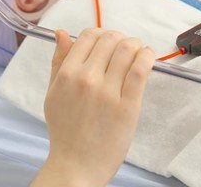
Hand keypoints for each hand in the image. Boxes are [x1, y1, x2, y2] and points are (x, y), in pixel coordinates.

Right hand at [32, 28, 154, 186]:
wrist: (77, 165)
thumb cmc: (65, 132)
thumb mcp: (53, 94)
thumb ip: (58, 62)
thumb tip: (62, 34)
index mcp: (67, 74)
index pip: (88, 36)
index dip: (100, 34)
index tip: (107, 42)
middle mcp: (86, 79)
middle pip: (110, 39)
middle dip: (120, 39)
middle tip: (124, 48)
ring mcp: (108, 92)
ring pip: (127, 50)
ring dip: (136, 45)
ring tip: (138, 52)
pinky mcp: (128, 105)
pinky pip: (140, 70)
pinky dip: (147, 57)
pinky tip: (147, 58)